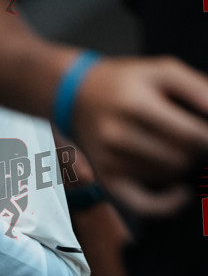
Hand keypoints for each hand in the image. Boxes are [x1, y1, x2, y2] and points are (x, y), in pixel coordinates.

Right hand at [73, 57, 207, 215]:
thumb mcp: (163, 70)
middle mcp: (118, 136)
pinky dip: (167, 204)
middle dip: (197, 150)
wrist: (78, 97)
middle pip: (181, 158)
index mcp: (135, 104)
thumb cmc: (128, 82)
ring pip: (168, 176)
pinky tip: (181, 193)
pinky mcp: (108, 179)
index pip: (191, 134)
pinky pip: (144, 205)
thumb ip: (197, 89)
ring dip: (181, 165)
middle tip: (193, 137)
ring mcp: (110, 161)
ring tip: (173, 146)